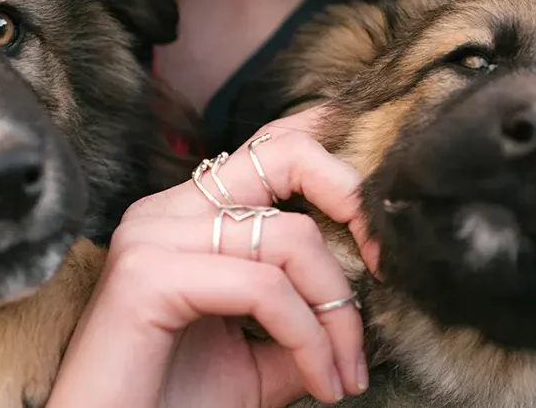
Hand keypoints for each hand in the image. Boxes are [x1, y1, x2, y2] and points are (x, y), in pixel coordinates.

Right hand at [46, 106, 378, 407]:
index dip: (331, 169)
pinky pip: (263, 288)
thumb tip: (358, 308)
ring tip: (343, 374)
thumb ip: (303, 322)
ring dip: (336, 313)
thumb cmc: (175, 402)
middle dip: (350, 199)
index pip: (267, 153)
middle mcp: (167, 212)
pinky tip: (321, 384)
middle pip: (283, 157)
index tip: (377, 234)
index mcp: (187, 217)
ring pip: (287, 238)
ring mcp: (153, 236)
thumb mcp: (259, 357)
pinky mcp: (148, 276)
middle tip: (386, 265)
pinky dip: (308, 338)